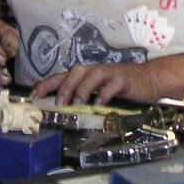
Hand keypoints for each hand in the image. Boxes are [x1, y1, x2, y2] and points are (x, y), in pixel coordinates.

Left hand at [32, 62, 161, 106]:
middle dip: (64, 86)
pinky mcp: (124, 80)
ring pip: (92, 75)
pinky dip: (105, 93)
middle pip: (76, 71)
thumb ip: (84, 97)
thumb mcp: (100, 91)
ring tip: (76, 104)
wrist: (150, 79)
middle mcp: (96, 71)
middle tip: (58, 103)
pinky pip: (113, 84)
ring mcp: (110, 74)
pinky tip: (100, 103)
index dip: (46, 85)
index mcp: (86, 75)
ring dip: (82, 89)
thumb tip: (60, 112)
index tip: (33, 97)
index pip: (62, 76)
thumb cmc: (120, 87)